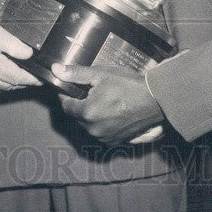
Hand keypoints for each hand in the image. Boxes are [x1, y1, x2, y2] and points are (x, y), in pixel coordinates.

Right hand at [0, 16, 41, 92]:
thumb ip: (13, 44)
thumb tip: (29, 54)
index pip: (18, 77)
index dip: (32, 79)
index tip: (41, 79)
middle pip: (12, 85)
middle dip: (24, 81)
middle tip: (34, 76)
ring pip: (3, 88)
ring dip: (13, 83)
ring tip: (22, 75)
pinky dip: (1, 84)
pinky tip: (4, 76)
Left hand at [50, 63, 164, 144]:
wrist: (155, 100)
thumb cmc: (129, 85)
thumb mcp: (101, 74)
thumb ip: (76, 73)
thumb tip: (56, 70)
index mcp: (87, 113)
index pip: (66, 106)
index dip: (66, 95)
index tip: (71, 88)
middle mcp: (93, 129)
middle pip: (77, 116)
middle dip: (80, 104)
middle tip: (91, 91)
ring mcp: (105, 137)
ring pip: (89, 125)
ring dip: (91, 115)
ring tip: (103, 100)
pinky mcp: (115, 141)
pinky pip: (101, 132)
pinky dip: (102, 123)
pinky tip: (111, 111)